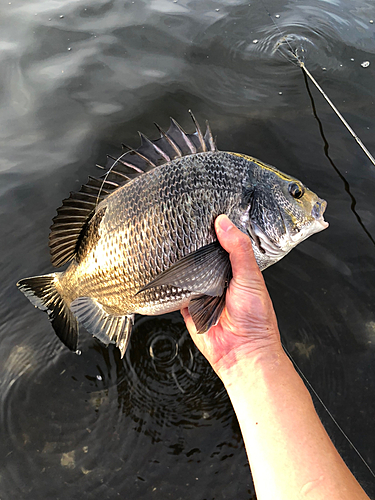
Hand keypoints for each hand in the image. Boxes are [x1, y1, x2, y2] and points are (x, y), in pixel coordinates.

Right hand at [181, 215, 282, 377]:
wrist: (243, 352)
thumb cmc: (255, 319)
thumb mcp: (250, 276)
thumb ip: (239, 250)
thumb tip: (225, 224)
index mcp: (236, 270)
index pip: (222, 244)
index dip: (214, 231)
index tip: (203, 215)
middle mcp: (219, 280)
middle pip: (201, 258)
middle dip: (193, 248)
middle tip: (181, 229)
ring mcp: (203, 294)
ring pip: (187, 274)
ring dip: (180, 266)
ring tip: (170, 247)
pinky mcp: (189, 308)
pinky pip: (176, 294)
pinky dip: (171, 287)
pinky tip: (166, 274)